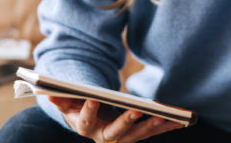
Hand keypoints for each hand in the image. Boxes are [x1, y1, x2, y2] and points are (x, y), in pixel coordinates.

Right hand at [49, 97, 181, 142]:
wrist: (94, 124)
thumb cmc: (81, 110)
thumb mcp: (70, 106)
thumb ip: (62, 100)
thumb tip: (49, 92)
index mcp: (86, 129)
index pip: (84, 122)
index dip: (87, 110)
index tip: (91, 97)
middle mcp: (105, 137)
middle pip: (116, 132)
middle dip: (125, 121)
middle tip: (135, 110)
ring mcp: (123, 139)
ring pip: (138, 134)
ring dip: (150, 125)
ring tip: (161, 114)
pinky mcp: (137, 135)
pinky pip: (152, 132)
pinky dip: (166, 126)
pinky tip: (181, 121)